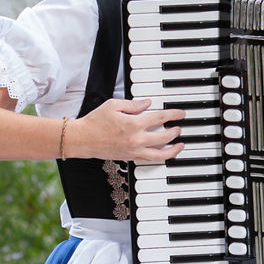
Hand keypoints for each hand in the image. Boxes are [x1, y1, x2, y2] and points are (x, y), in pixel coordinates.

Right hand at [67, 98, 186, 161]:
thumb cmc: (95, 121)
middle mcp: (136, 139)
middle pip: (164, 137)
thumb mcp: (114, 105)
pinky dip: (159, 157)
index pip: (160, 118)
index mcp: (134, 124)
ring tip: (179, 146)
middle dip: (175, 132)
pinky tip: (163, 153)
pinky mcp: (129, 157)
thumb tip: (148, 103)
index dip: (173, 115)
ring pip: (160, 154)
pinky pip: (149, 159)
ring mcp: (133, 151)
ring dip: (173, 150)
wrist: (82, 139)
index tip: (180, 114)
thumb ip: (134, 104)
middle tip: (179, 128)